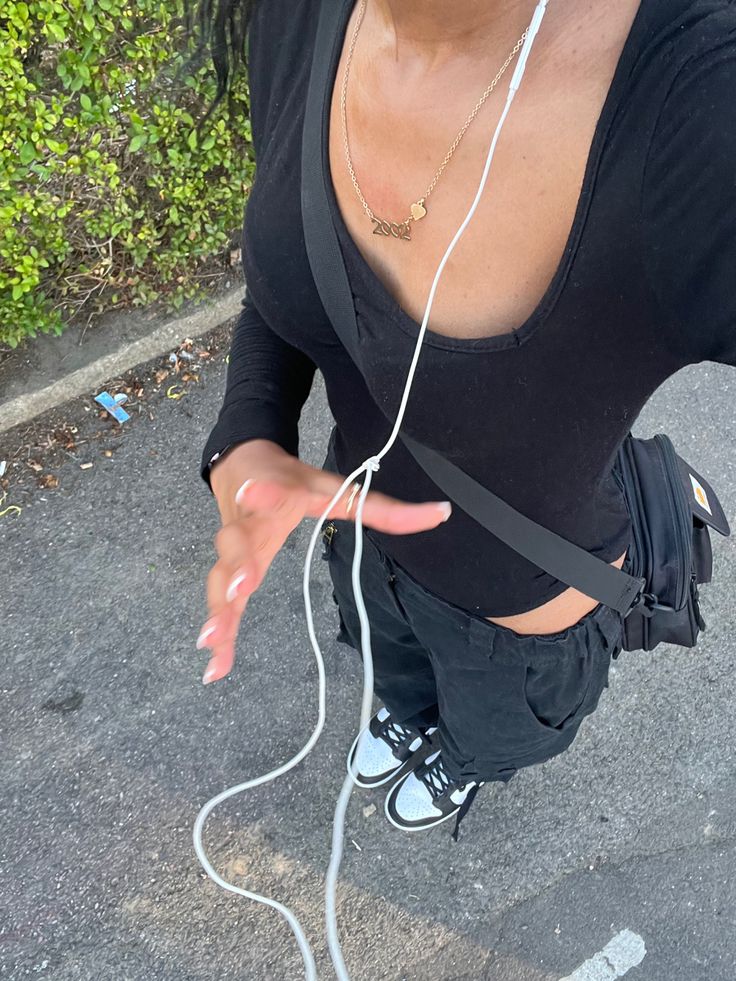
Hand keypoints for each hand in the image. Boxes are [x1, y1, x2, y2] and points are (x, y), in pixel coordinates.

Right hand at [197, 439, 450, 684]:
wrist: (239, 462)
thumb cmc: (292, 481)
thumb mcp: (336, 488)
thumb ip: (386, 508)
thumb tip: (443, 513)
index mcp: (282, 495)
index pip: (276, 493)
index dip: (266, 494)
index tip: (256, 493)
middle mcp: (250, 520)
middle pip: (239, 540)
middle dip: (237, 562)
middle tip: (240, 584)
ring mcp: (232, 546)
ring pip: (220, 575)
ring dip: (219, 607)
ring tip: (214, 638)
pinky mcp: (225, 570)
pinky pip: (220, 602)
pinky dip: (218, 633)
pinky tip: (216, 667)